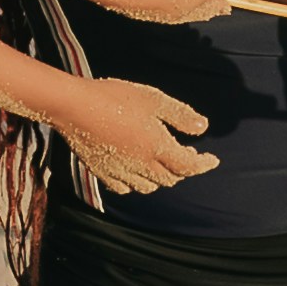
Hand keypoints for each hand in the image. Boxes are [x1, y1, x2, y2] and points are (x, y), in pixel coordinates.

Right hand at [52, 77, 223, 199]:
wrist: (74, 106)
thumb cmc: (115, 97)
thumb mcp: (154, 100)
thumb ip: (180, 116)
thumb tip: (203, 128)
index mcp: (157, 148)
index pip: (188, 166)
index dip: (203, 164)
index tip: (212, 159)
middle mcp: (140, 165)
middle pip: (170, 178)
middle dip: (183, 169)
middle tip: (188, 154)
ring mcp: (119, 171)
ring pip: (147, 187)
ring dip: (161, 178)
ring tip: (162, 163)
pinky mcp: (100, 171)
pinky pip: (123, 187)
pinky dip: (134, 184)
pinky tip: (135, 171)